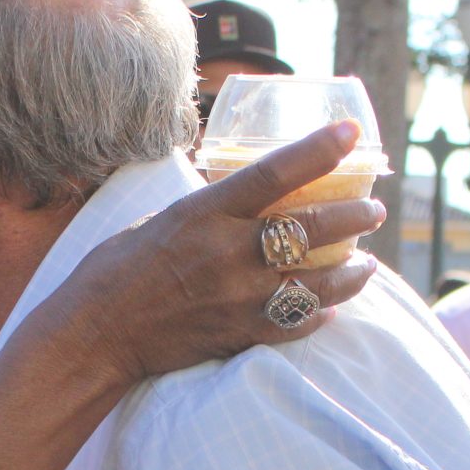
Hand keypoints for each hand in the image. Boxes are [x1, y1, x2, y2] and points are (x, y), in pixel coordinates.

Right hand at [58, 122, 385, 388]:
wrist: (95, 333)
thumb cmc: (117, 268)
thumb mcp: (163, 218)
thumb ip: (210, 207)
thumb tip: (245, 191)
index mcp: (205, 213)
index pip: (275, 174)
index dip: (319, 151)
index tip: (353, 135)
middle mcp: (228, 253)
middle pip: (311, 228)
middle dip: (354, 216)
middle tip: (374, 210)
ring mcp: (237, 297)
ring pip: (317, 282)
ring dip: (351, 272)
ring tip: (366, 265)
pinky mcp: (238, 334)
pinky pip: (295, 324)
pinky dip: (319, 314)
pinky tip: (331, 307)